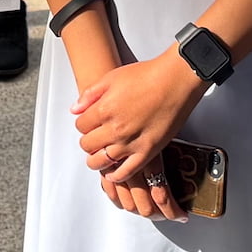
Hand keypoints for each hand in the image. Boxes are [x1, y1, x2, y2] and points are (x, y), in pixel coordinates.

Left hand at [72, 52, 204, 221]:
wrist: (175, 81)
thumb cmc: (147, 75)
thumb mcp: (112, 77)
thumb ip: (90, 94)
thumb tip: (75, 109)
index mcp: (104, 110)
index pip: (80, 126)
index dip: (83, 124)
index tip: (88, 123)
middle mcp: (115, 129)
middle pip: (88, 144)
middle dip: (88, 140)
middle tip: (94, 137)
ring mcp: (131, 143)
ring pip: (101, 161)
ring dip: (96, 160)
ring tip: (97, 156)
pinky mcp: (147, 152)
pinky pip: (126, 172)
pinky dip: (116, 175)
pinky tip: (112, 173)